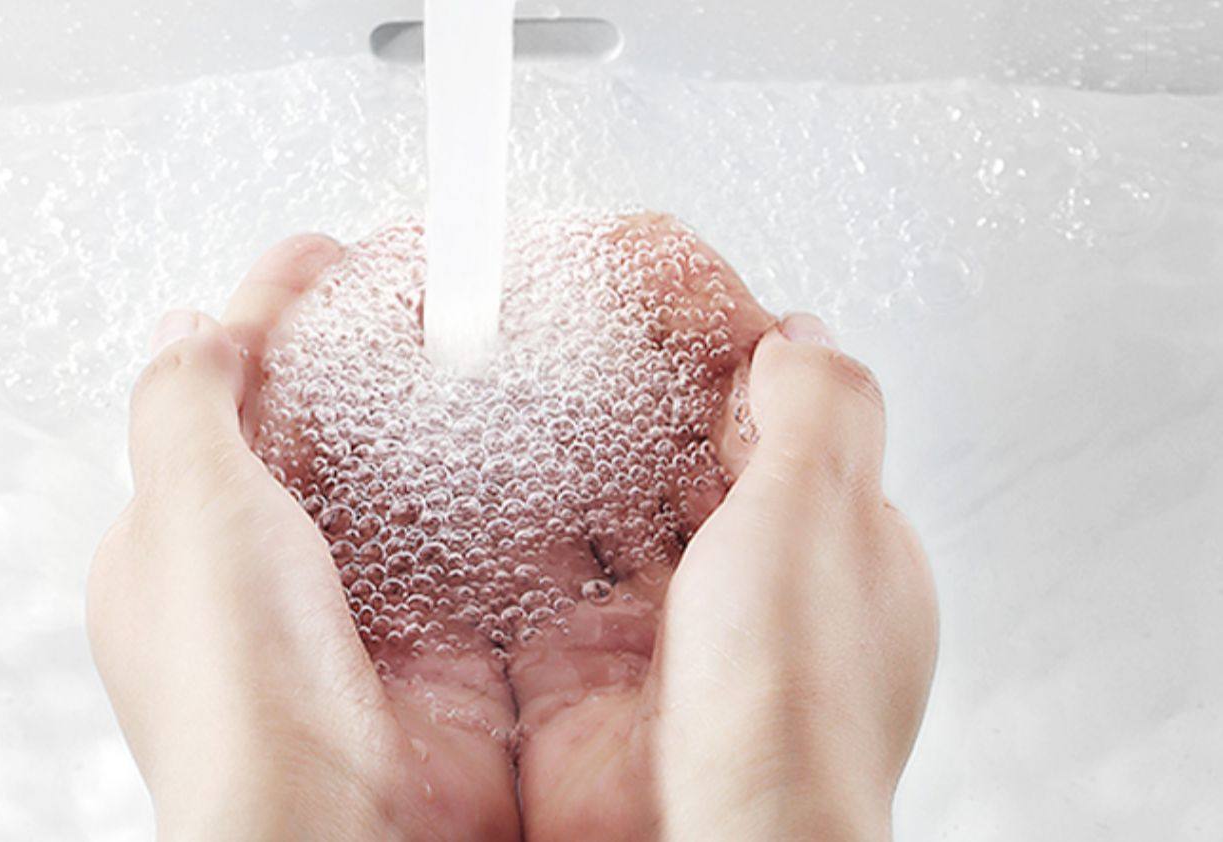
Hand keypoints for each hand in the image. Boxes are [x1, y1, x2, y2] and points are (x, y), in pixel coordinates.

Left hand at [86, 235, 521, 840]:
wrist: (332, 830)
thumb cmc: (238, 695)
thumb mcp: (187, 513)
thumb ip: (184, 406)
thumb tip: (191, 325)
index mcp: (179, 547)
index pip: (226, 398)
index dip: (273, 316)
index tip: (322, 253)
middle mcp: (262, 581)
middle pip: (317, 431)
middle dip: (363, 350)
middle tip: (420, 277)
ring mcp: (350, 614)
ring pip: (392, 478)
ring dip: (429, 407)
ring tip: (474, 331)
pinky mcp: (431, 651)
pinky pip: (461, 542)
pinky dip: (484, 483)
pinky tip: (515, 434)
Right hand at [495, 220, 938, 840]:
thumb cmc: (791, 718)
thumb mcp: (823, 521)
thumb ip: (819, 409)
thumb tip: (797, 332)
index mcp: (825, 538)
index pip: (759, 394)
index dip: (697, 317)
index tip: (638, 255)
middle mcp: (743, 582)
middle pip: (669, 435)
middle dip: (612, 359)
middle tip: (550, 290)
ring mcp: (657, 626)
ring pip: (594, 493)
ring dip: (548, 424)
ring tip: (495, 351)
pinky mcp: (577, 670)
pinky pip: (530, 566)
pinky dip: (498, 508)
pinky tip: (465, 458)